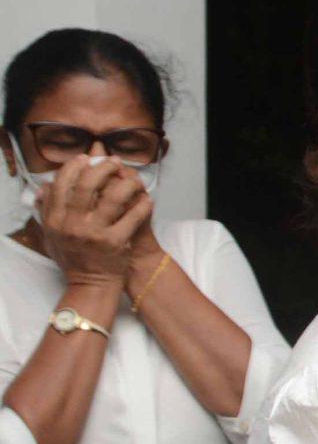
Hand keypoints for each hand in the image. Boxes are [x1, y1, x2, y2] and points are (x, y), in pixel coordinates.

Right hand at [32, 155, 151, 286]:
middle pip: (88, 184)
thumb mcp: (52, 235)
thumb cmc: (73, 257)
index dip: (74, 166)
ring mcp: (94, 233)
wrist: (90, 285)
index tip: (86, 158)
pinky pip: (133, 216)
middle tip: (113, 162)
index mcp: (54, 219)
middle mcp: (72, 224)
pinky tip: (147, 200)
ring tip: (134, 180)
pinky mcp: (115, 242)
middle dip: (103, 167)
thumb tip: (44, 187)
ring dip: (127, 183)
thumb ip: (47, 210)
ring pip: (113, 196)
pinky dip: (142, 205)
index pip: (61, 183)